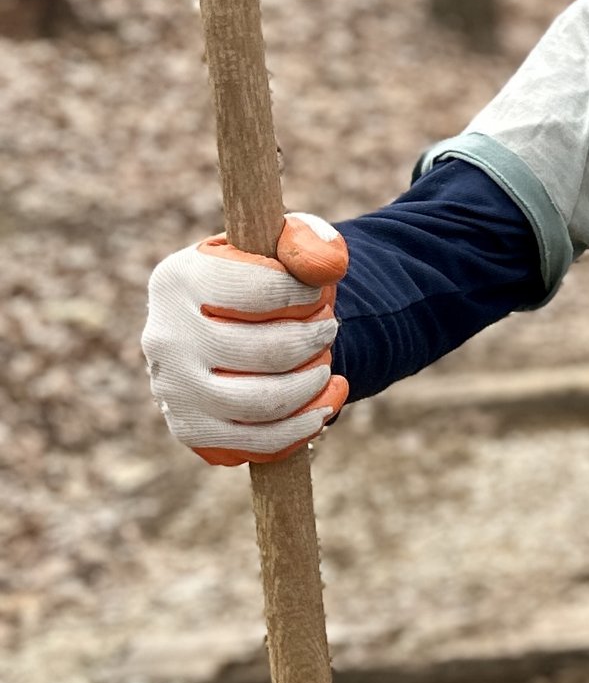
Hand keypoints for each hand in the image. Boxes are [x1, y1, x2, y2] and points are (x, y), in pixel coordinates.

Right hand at [141, 216, 350, 464]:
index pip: (259, 291)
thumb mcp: (279, 245)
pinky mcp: (191, 430)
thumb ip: (308, 241)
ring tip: (324, 365)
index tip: (318, 295)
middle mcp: (165, 337)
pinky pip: (259, 441)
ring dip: (311, 384)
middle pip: (266, 351)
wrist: (226, 329)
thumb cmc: (259, 282)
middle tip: (327, 330)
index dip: (305, 295)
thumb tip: (328, 267)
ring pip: (263, 402)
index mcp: (178, 279)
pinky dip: (304, 425)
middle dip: (314, 341)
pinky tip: (324, 402)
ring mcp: (173, 389)